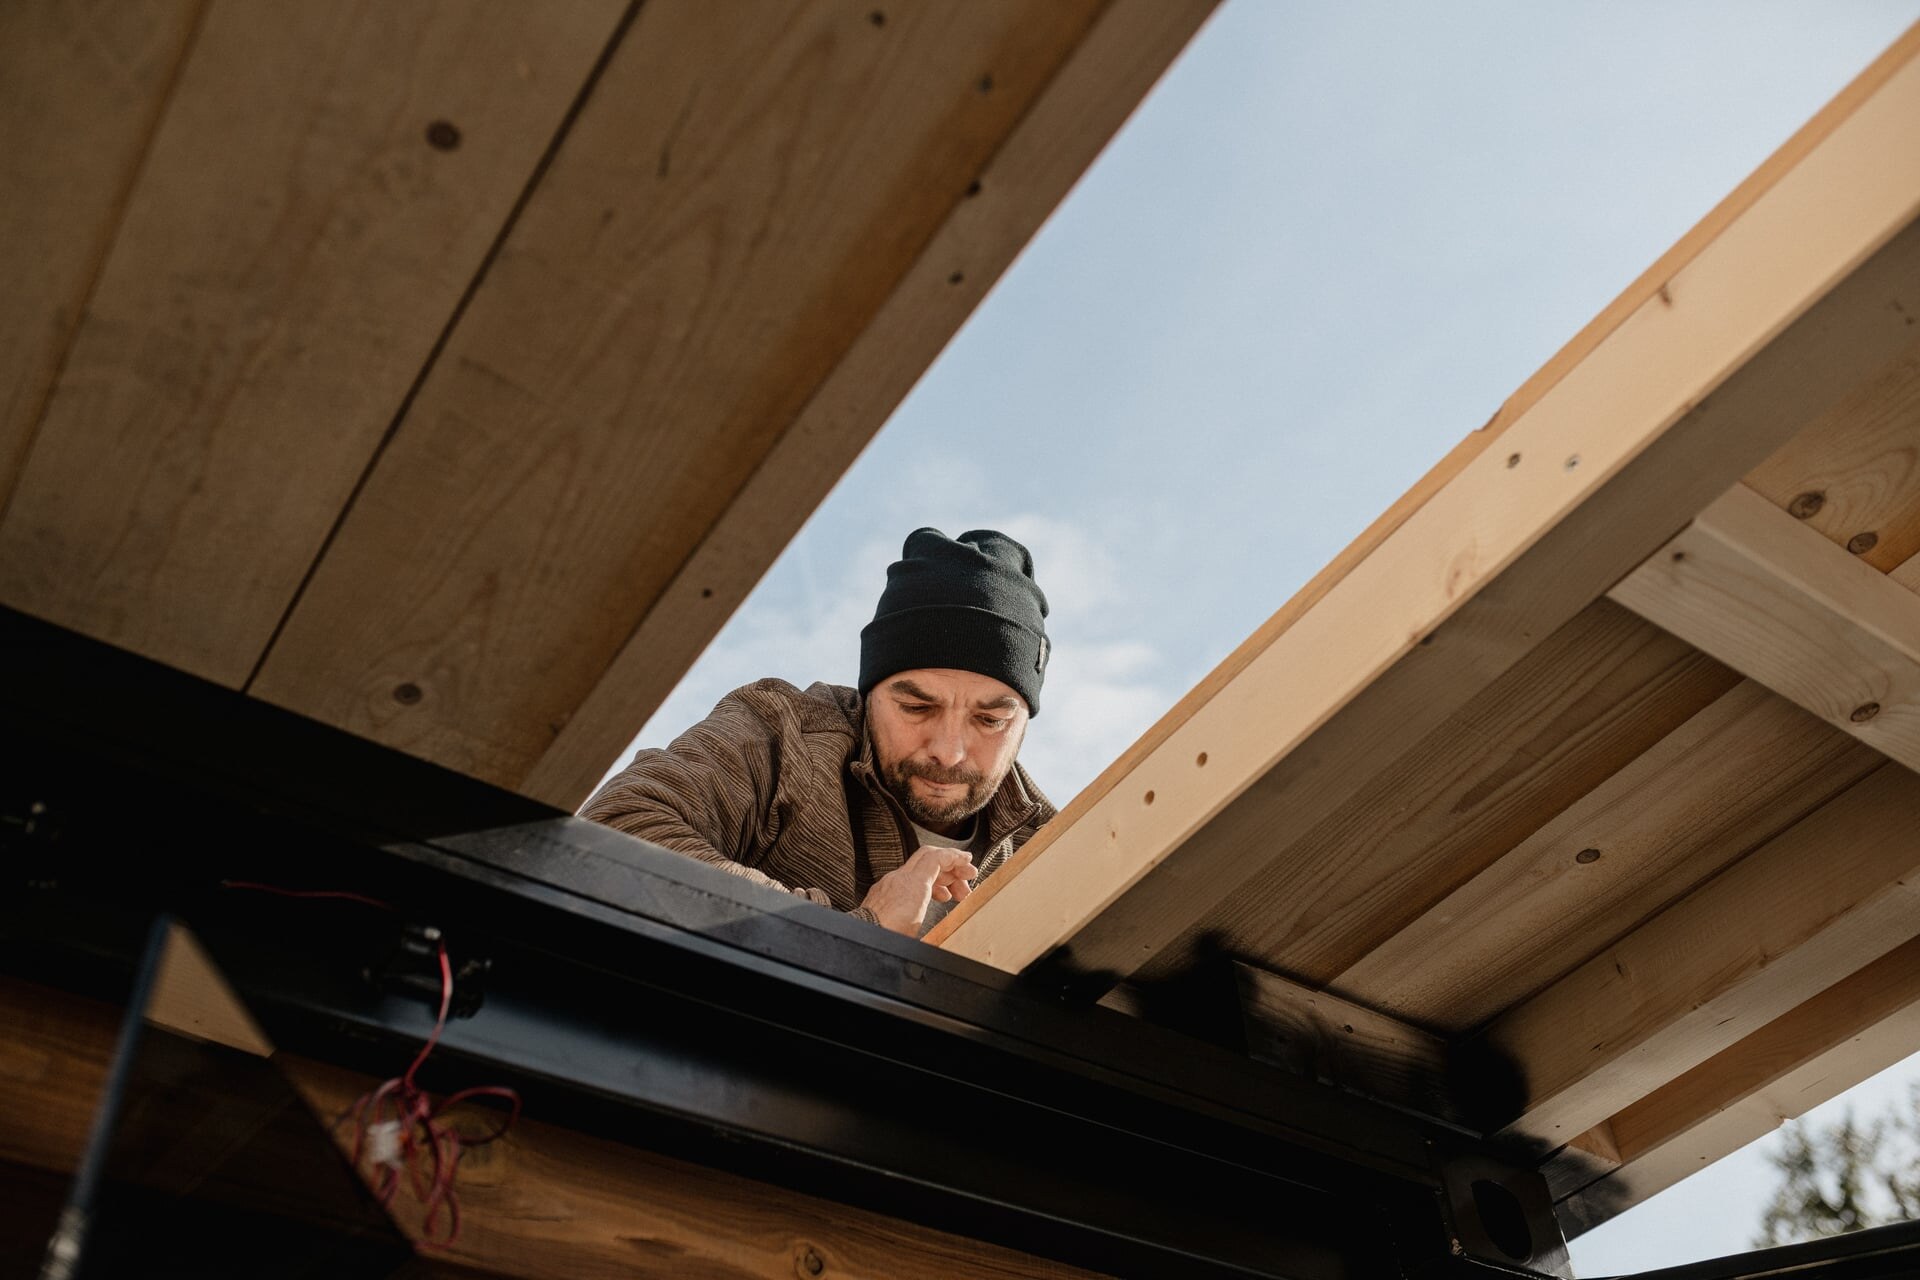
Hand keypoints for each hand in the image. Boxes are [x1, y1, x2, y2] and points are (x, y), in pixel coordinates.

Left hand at [860, 846, 977, 936]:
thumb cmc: (889, 937)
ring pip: (919, 870)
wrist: (863, 939)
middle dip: (951, 868)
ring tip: (953, 894)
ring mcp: (889, 884)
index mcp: (913, 883)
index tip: (967, 861)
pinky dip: (924, 885)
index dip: (955, 857)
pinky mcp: (882, 893)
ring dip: (939, 878)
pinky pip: (907, 880)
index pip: (936, 857)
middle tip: (966, 879)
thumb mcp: (923, 927)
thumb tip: (955, 924)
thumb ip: (942, 919)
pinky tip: (931, 897)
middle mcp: (899, 878)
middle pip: (929, 860)